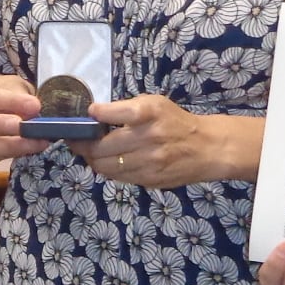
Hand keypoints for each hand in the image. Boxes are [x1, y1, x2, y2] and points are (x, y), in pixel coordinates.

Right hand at [0, 70, 50, 162]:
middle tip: (25, 126)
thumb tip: (32, 111)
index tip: (34, 106)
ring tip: (36, 142)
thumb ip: (18, 96)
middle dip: (3, 126)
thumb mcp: (8, 84)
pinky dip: (13, 153)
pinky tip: (30, 148)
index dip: (11, 102)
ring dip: (12, 146)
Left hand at [78, 95, 237, 187]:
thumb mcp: (154, 104)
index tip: (89, 114)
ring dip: (93, 160)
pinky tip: (108, 162)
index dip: (96, 114)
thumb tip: (93, 115)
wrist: (207, 148)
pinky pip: (119, 177)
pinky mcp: (150, 179)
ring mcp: (149, 162)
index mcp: (149, 113)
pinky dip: (108, 170)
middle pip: (101, 148)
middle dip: (84, 146)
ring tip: (90, 153)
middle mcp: (148, 138)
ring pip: (106, 167)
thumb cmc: (175, 121)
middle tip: (77, 141)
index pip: (113, 114)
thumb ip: (125, 108)